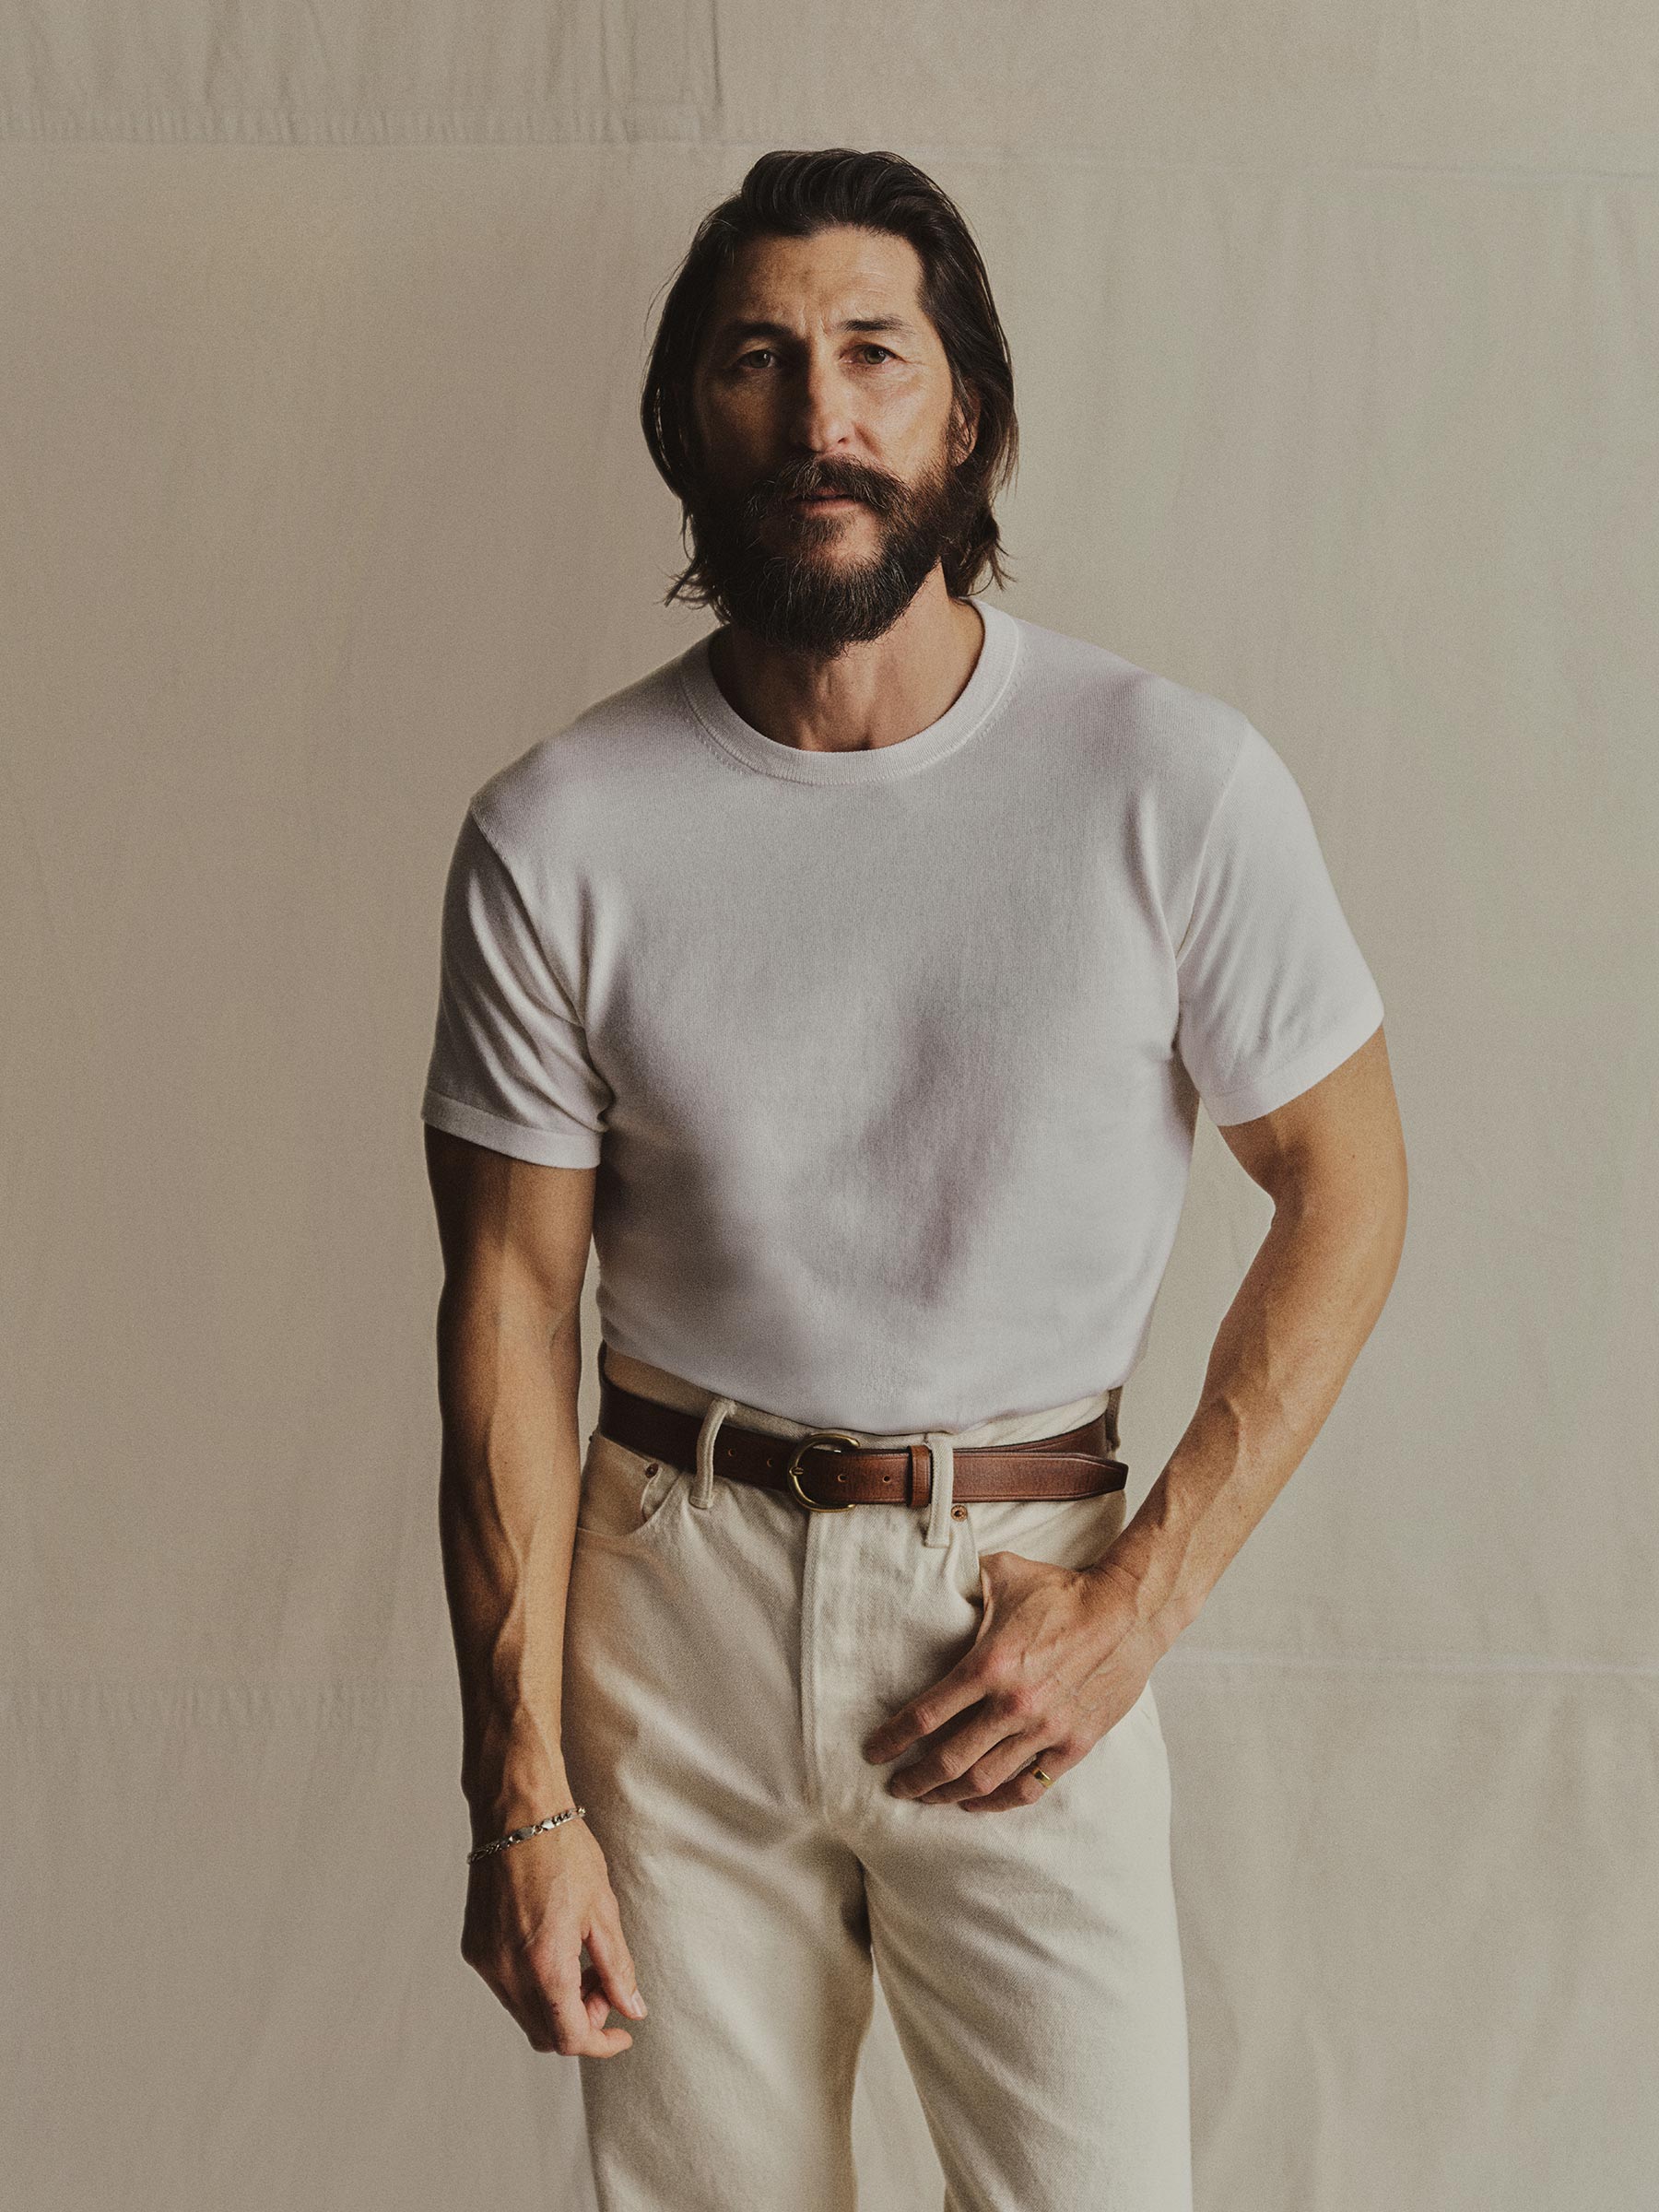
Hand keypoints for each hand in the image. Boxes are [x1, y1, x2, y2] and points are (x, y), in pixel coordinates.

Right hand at [460, 1815, 647, 2055]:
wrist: (516, 1812)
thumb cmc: (563, 1851)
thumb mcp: (603, 1911)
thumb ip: (617, 1969)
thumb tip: (631, 2009)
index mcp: (544, 1966)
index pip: (569, 2038)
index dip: (601, 2043)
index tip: (622, 2033)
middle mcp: (507, 1972)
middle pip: (545, 2033)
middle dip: (580, 2022)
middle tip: (605, 1989)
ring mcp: (486, 1961)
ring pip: (525, 2012)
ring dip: (557, 2004)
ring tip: (582, 1961)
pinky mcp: (475, 1947)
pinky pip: (507, 1987)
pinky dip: (533, 1985)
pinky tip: (554, 1949)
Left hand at [860, 1552, 1162, 1810]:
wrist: (1128, 1611)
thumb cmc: (1063, 1591)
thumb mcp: (1005, 1574)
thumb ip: (965, 1581)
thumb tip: (936, 1574)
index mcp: (988, 1666)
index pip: (925, 1716)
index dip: (892, 1739)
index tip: (874, 1751)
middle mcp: (1013, 1705)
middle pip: (948, 1760)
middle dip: (915, 1780)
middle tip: (896, 1786)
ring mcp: (1045, 1730)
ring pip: (985, 1780)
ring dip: (949, 1795)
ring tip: (929, 1798)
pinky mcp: (1074, 1744)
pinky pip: (1029, 1786)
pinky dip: (998, 1801)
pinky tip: (977, 1803)